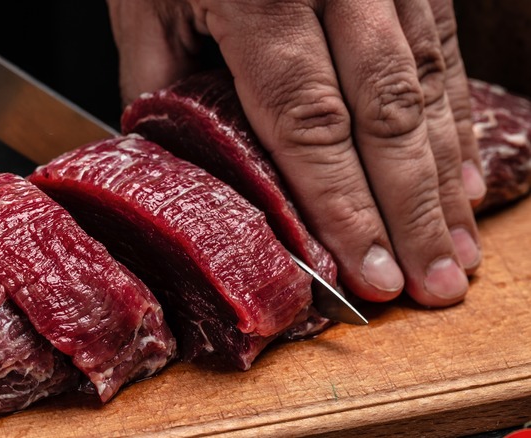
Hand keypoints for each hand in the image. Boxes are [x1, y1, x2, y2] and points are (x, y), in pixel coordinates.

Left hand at [108, 0, 485, 306]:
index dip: (344, 206)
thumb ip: (162, 81)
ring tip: (457, 246)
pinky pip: (442, 48)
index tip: (368, 273)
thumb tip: (180, 158)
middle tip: (436, 284)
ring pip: (428, 85)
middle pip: (386, 115)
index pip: (310, 123)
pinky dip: (454, 116)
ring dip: (446, 175)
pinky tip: (460, 168)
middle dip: (413, 210)